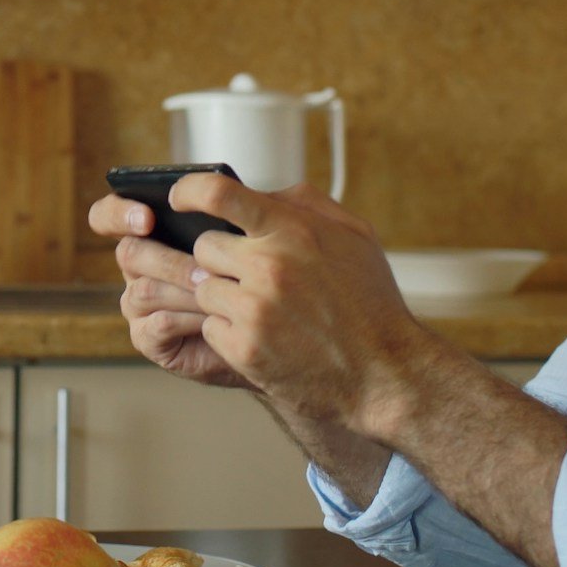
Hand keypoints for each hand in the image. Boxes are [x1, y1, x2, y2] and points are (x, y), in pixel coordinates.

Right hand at [88, 186, 253, 390]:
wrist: (263, 332)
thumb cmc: (250, 278)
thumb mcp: (239, 239)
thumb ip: (228, 213)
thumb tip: (229, 189)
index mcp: (147, 234)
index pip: (107, 215)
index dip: (118, 213)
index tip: (147, 217)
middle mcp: (136, 267)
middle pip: (129, 253)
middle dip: (168, 260)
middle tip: (205, 271)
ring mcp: (137, 304)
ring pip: (145, 290)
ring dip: (184, 291)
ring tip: (219, 294)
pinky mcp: (147, 338)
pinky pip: (156, 325)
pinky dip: (188, 319)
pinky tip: (214, 318)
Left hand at [177, 175, 430, 439]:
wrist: (386, 374)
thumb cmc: (371, 304)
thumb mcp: (354, 237)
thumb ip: (305, 205)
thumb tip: (259, 192)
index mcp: (294, 230)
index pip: (217, 193)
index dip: (189, 191)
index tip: (179, 198)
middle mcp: (269, 265)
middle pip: (204, 247)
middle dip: (221, 260)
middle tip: (249, 277)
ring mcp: (254, 309)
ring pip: (203, 288)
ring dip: (224, 298)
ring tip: (263, 311)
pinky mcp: (244, 348)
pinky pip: (209, 327)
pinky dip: (229, 333)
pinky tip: (264, 337)